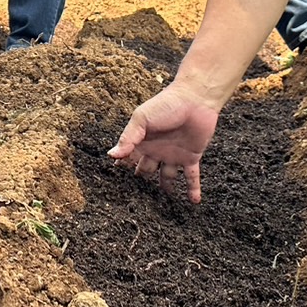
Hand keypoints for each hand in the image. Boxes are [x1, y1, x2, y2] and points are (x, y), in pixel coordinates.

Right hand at [107, 87, 221, 203]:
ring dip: (165, 189)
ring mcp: (173, 155)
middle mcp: (156, 150)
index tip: (114, 185)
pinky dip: (193, 189)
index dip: (122, 169)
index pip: (129, 159)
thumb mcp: (142, 119)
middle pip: (146, 170)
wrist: (195, 100)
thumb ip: (128, 138)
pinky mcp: (190, 157)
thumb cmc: (166, 104)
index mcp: (142, 141)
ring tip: (161, 206)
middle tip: (136, 200)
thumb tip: (111, 155)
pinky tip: (194, 202)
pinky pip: (191, 177)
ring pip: (167, 177)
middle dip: (140, 182)